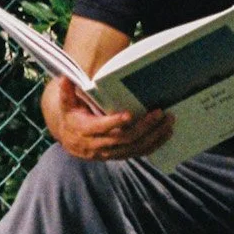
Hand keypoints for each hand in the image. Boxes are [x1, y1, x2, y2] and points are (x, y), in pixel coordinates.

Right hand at [46, 77, 173, 160]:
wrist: (70, 139)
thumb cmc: (71, 116)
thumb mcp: (65, 103)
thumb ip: (66, 92)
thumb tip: (65, 78)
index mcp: (85, 130)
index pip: (101, 128)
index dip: (115, 123)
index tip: (130, 115)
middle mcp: (98, 145)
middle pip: (124, 139)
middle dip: (144, 127)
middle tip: (160, 113)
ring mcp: (109, 153)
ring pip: (134, 148)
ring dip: (153, 136)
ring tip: (168, 123)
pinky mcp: (119, 155)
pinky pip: (138, 153)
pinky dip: (153, 145)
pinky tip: (166, 134)